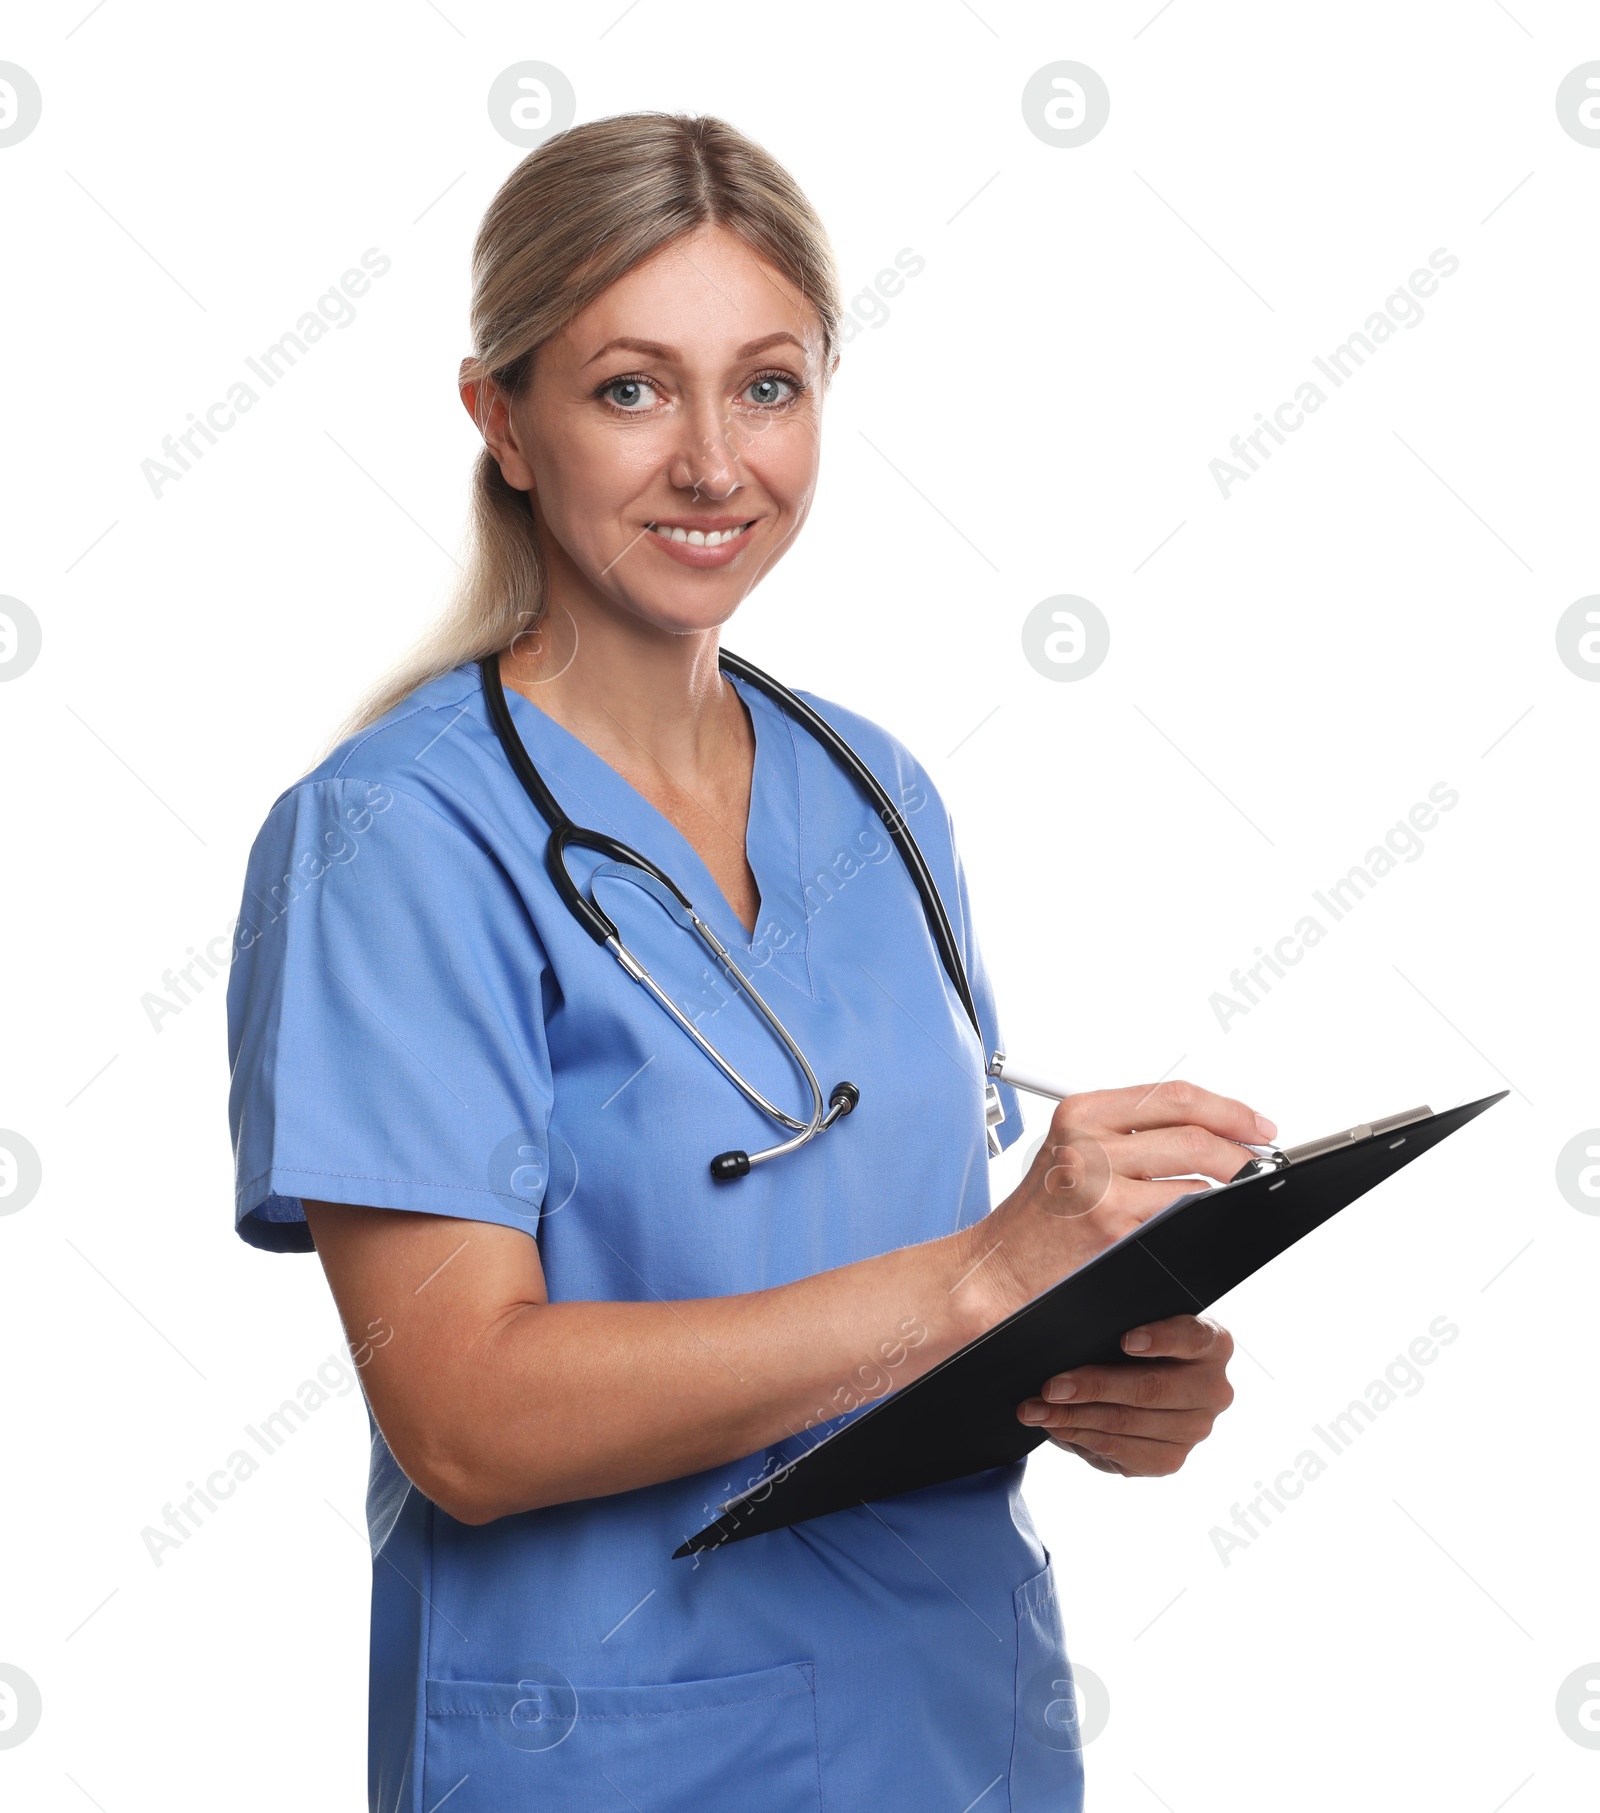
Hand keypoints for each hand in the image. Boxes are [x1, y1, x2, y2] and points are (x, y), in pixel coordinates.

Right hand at [969, 1080, 1275, 1322]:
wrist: (998, 1267)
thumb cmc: (1040, 1217)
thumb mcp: (1073, 1152)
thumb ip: (1131, 1133)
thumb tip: (1211, 1128)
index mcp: (1081, 1112)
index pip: (1174, 1095)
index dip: (1228, 1108)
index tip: (1256, 1124)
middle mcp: (1087, 1140)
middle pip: (1193, 1130)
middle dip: (1241, 1148)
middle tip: (1260, 1162)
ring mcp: (1099, 1184)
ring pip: (1195, 1173)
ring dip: (1228, 1186)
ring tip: (1236, 1191)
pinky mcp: (1113, 1224)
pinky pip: (1181, 1212)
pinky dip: (1204, 1214)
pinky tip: (1204, 1219)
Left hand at [1015, 1314, 1235, 1475]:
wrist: (1148, 1379)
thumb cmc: (1132, 1339)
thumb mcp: (1134, 1319)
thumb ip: (1117, 1317)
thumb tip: (1067, 1322)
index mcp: (1214, 1343)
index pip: (1193, 1337)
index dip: (1161, 1339)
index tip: (1124, 1341)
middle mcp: (1213, 1389)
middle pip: (1151, 1389)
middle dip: (1094, 1388)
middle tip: (1050, 1387)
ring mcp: (1197, 1429)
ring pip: (1130, 1425)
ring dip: (1075, 1419)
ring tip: (1035, 1412)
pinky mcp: (1173, 1460)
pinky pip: (1124, 1454)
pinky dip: (1084, 1441)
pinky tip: (1057, 1429)